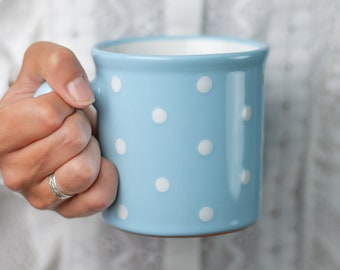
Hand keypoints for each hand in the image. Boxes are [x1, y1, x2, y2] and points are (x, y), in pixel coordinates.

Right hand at [0, 42, 117, 216]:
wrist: (60, 129)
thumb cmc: (49, 98)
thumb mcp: (43, 64)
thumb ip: (55, 63)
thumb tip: (79, 95)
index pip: (49, 116)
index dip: (69, 104)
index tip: (64, 106)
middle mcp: (12, 172)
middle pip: (72, 140)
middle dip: (83, 126)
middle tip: (76, 126)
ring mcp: (39, 196)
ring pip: (83, 171)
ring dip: (92, 150)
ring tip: (82, 145)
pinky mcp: (66, 211)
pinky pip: (98, 196)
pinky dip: (106, 175)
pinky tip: (96, 164)